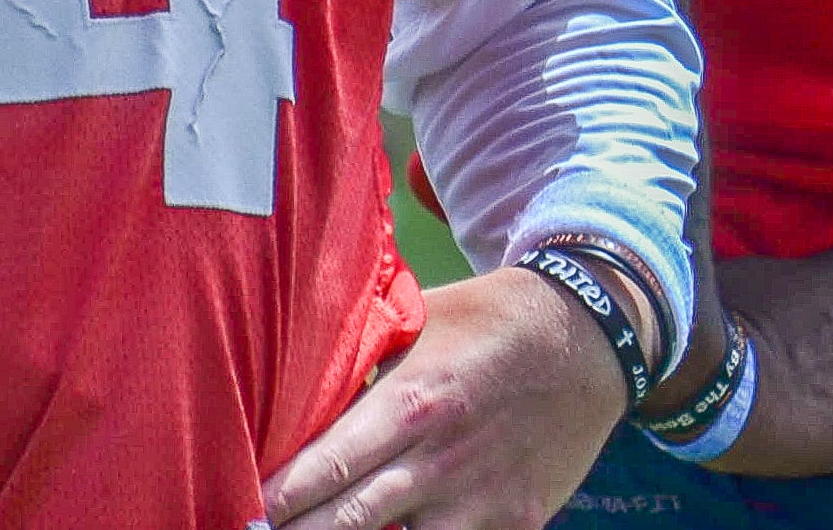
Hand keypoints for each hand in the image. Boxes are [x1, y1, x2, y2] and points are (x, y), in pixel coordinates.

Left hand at [263, 263, 629, 529]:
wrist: (590, 338)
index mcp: (414, 398)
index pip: (332, 461)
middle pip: (354, 519)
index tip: (242, 508)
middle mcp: (444, 456)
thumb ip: (362, 363)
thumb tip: (290, 388)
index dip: (282, 495)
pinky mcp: (517, 526)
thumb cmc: (485, 323)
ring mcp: (482, 501)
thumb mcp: (419, 324)